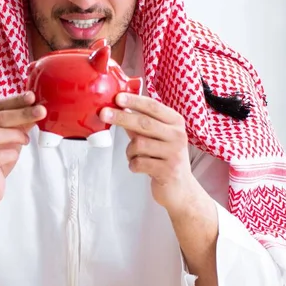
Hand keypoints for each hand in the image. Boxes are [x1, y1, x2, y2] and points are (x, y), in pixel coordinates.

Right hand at [0, 91, 45, 208]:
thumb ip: (20, 124)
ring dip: (15, 134)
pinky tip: (14, 155)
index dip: (16, 100)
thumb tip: (37, 109)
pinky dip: (10, 153)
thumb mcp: (10, 138)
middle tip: (40, 111)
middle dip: (22, 113)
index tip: (32, 96)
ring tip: (26, 140)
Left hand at [99, 92, 196, 211]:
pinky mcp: (168, 171)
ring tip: (135, 156)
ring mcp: (174, 153)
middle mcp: (177, 135)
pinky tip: (139, 167)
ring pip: (138, 144)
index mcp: (175, 122)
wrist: (181, 188)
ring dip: (130, 151)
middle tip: (103, 113)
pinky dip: (133, 164)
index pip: (153, 106)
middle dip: (121, 117)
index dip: (134, 101)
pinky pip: (139, 162)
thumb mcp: (155, 136)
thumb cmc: (164, 158)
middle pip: (144, 122)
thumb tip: (118, 107)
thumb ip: (140, 122)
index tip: (118, 97)